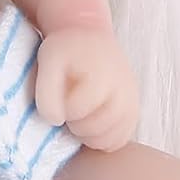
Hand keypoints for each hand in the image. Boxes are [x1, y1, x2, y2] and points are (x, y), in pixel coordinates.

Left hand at [33, 25, 139, 150]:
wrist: (91, 39)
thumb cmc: (67, 50)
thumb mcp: (48, 60)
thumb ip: (46, 91)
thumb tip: (55, 120)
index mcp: (102, 75)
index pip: (78, 109)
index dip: (63, 110)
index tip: (59, 98)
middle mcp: (124, 90)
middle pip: (98, 128)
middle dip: (77, 125)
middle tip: (68, 111)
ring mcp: (132, 103)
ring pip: (111, 139)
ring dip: (89, 136)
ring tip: (79, 118)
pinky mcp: (133, 112)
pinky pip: (120, 140)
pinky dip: (103, 140)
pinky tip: (91, 124)